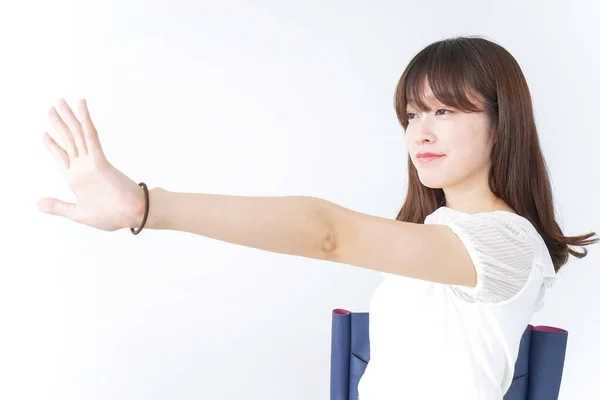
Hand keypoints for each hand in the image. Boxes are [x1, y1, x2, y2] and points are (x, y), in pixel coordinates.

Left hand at [37, 98, 144, 231]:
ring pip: (76, 134)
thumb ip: (57, 206)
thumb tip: (38, 203)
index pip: (62, 156)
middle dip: (58, 123)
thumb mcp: (77, 213)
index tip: (45, 133)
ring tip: (60, 102)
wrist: (132, 215)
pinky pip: (90, 136)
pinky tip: (81, 108)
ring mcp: (91, 161)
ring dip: (68, 118)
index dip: (52, 145)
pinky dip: (85, 121)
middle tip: (53, 107)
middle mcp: (82, 167)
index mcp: (77, 179)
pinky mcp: (99, 160)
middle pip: (68, 140)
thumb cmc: (111, 216)